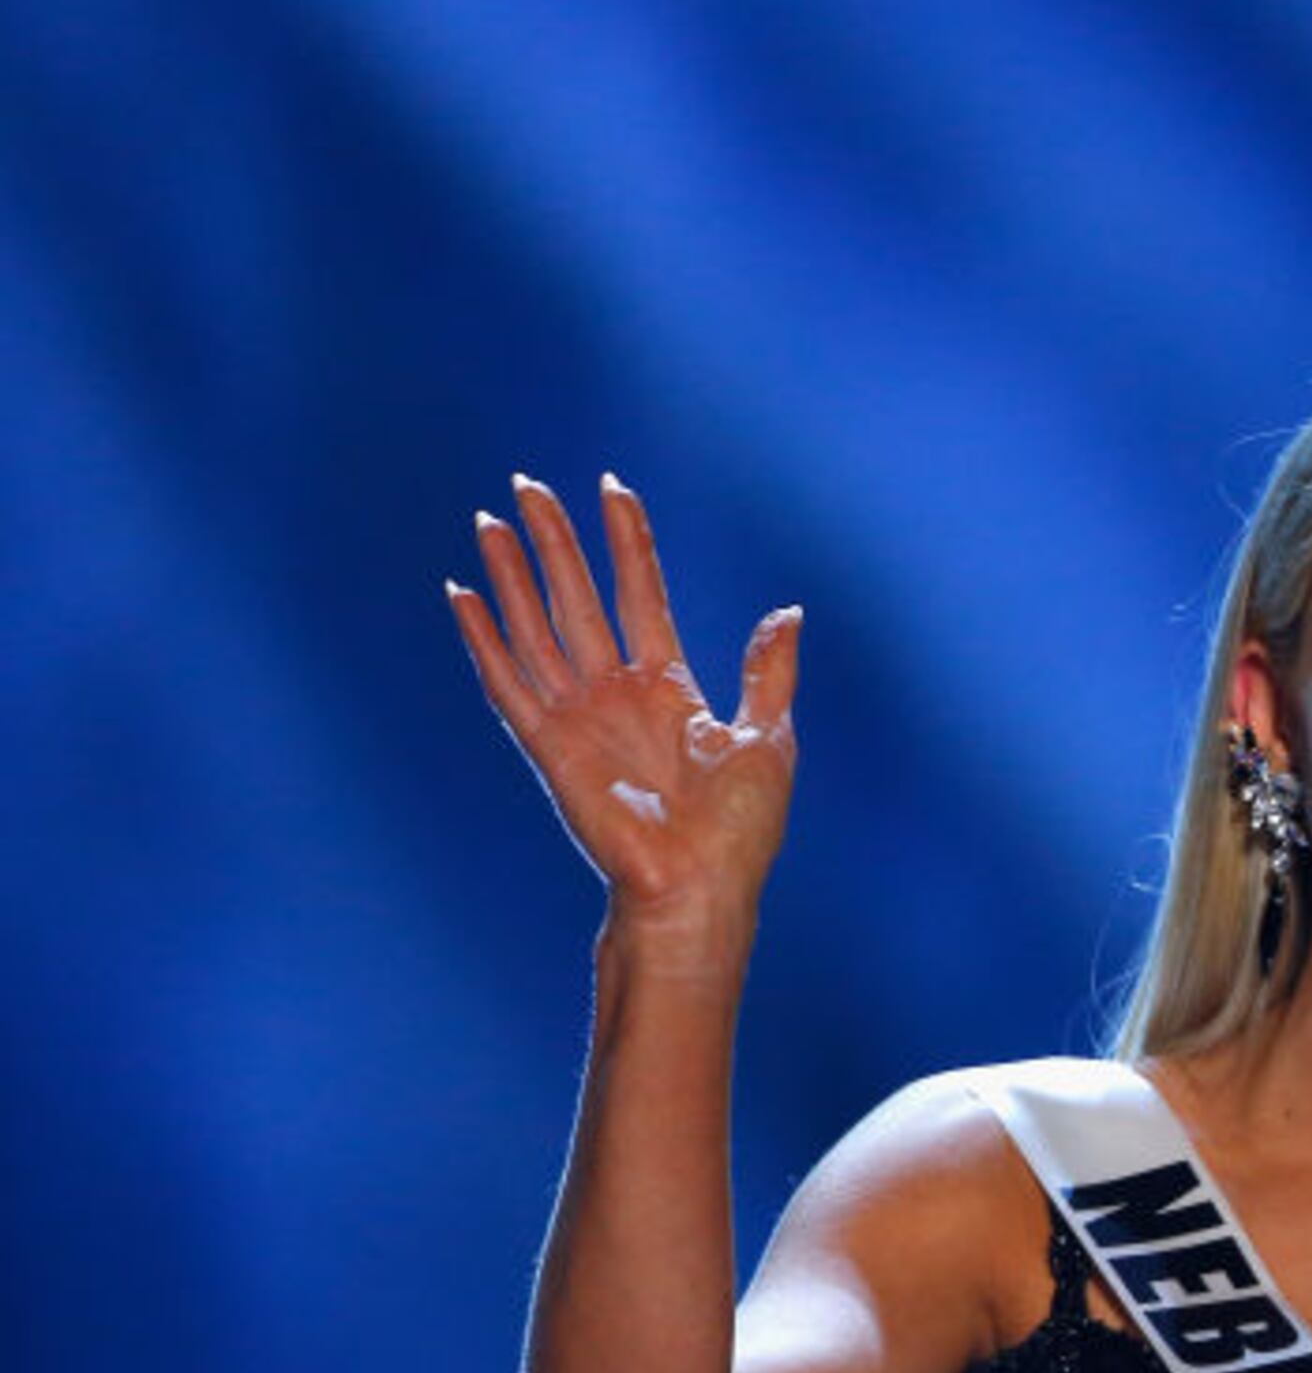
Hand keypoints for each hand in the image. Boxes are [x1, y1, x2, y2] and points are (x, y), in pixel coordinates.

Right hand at [450, 473, 798, 959]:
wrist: (700, 889)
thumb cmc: (740, 831)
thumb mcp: (770, 739)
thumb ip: (768, 672)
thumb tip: (788, 612)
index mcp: (670, 687)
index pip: (641, 593)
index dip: (627, 542)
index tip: (613, 487)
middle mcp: (617, 693)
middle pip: (578, 597)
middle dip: (555, 541)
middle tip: (528, 484)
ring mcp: (579, 717)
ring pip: (536, 627)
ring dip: (513, 574)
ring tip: (491, 520)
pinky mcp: (547, 746)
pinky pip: (506, 682)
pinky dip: (483, 638)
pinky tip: (461, 594)